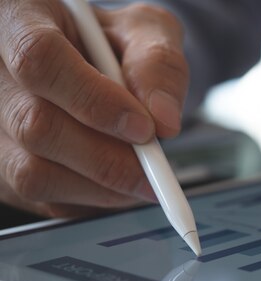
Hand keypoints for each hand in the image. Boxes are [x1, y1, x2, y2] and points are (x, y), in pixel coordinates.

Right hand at [0, 0, 188, 217]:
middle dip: (107, 158)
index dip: (95, 101)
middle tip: (155, 169)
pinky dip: (89, 201)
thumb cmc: (113, 44)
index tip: (145, 128)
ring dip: (100, 187)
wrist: (94, 65)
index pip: (39, 59)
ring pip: (31, 171)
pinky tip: (116, 185)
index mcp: (19, 17)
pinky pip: (42, 199)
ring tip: (141, 178)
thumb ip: (158, 64)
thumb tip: (164, 121)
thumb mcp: (145, 33)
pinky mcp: (1, 166)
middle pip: (35, 125)